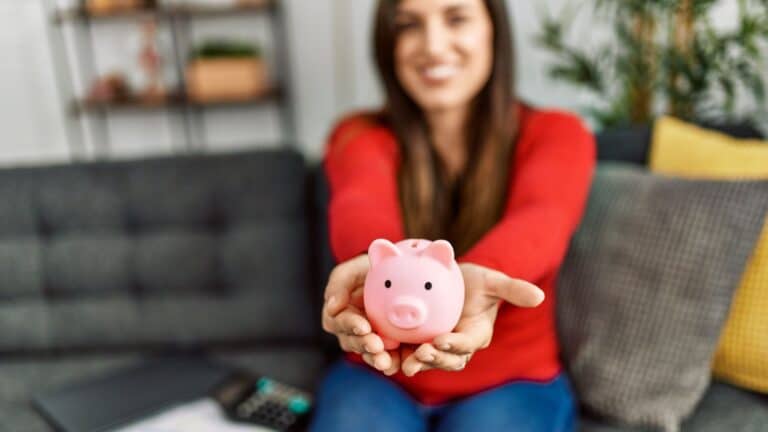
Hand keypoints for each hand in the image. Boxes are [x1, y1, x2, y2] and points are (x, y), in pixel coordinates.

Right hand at [321, 254, 399, 374]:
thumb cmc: (367, 271)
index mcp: (339, 314)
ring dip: (376, 358)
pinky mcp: (387, 346)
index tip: (363, 326)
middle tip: (376, 346)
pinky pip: (389, 356)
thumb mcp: (351, 271)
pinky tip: (400, 363)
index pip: (339, 322)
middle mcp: (351, 331)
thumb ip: (339, 285)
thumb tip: (331, 307)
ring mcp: (368, 339)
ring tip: (387, 362)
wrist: (393, 273)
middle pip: (353, 342)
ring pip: (369, 353)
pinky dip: (394, 361)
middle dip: (364, 345)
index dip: (350, 325)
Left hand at [401, 263, 543, 376]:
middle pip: (449, 359)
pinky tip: (385, 350)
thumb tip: (539, 297)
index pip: (468, 343)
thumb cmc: (476, 281)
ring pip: (430, 361)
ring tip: (405, 362)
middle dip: (436, 360)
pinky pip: (410, 352)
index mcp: (477, 334)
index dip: (456, 344)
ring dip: (418, 363)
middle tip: (420, 353)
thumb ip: (513, 289)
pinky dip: (400, 355)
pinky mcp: (420, 343)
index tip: (442, 340)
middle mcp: (458, 345)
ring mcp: (439, 347)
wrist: (452, 281)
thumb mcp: (493, 280)